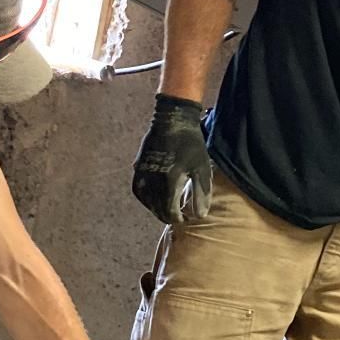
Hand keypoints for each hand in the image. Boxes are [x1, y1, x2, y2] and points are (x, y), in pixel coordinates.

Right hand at [132, 95, 212, 223]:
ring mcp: (143, 174)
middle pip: (157, 209)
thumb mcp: (202, 168)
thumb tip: (201, 215)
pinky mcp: (138, 168)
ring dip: (157, 208)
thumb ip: (201, 193)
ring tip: (168, 209)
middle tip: (179, 216)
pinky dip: (146, 198)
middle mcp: (152, 181)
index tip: (187, 219)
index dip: (179, 219)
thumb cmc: (191, 144)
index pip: (170, 211)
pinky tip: (155, 198)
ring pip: (146, 202)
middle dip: (168, 215)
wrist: (172, 120)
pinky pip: (139, 191)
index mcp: (169, 182)